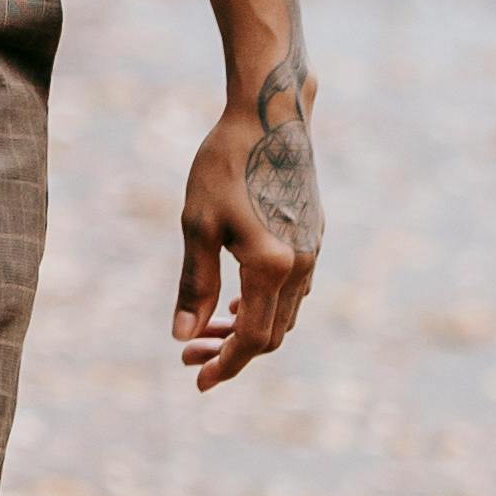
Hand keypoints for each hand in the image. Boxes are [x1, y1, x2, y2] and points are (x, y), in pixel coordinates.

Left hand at [174, 66, 319, 391]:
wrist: (270, 115)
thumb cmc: (224, 165)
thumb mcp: (197, 226)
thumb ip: (195, 285)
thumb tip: (183, 337)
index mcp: (272, 267)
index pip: (251, 340)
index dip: (224, 365)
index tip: (197, 380)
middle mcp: (301, 266)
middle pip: (270, 334)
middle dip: (230, 352)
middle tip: (190, 356)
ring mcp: (312, 251)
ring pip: (283, 314)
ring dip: (246, 329)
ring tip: (206, 331)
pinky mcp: (313, 235)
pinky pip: (293, 290)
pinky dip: (265, 306)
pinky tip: (236, 302)